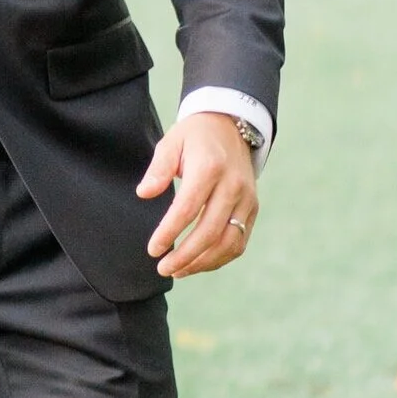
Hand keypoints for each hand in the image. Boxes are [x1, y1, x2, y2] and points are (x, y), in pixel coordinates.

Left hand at [137, 112, 258, 279]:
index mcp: (210, 168)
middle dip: (186, 256)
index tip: (153, 249)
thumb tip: (144, 194)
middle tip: (163, 268)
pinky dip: (220, 258)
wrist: (231, 126)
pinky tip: (199, 264)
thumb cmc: (194, 137)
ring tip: (178, 271)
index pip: (187, 209)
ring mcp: (247, 199)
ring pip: (229, 242)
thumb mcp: (171, 143)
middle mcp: (233, 186)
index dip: (169, 232)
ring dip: (203, 262)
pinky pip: (240, 241)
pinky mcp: (253, 208)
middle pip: (210, 231)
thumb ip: (158, 169)